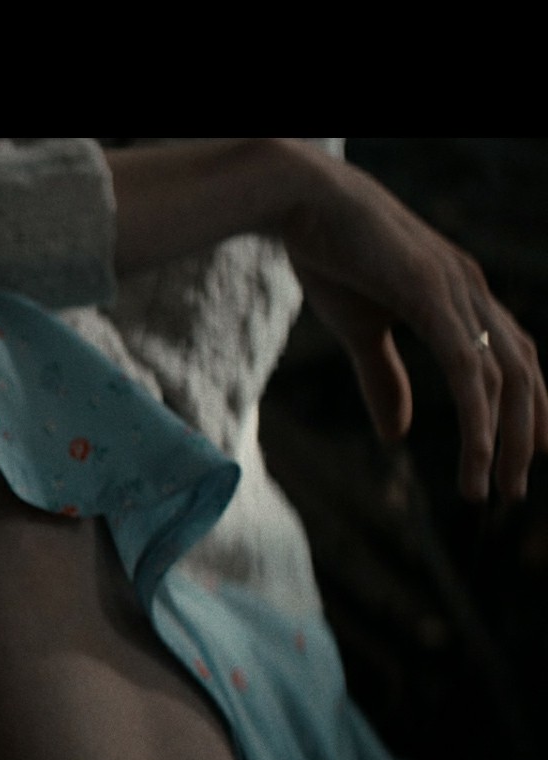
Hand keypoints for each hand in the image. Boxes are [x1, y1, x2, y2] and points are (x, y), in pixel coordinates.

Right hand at [282, 147, 547, 501]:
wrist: (302, 201)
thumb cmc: (328, 254)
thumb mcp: (358, 329)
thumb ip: (384, 380)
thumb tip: (399, 437)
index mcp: (460, 295)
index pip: (513, 358)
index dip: (528, 407)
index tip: (524, 455)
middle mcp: (473, 292)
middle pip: (523, 375)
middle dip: (525, 436)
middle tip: (513, 490)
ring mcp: (459, 292)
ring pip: (504, 379)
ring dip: (504, 439)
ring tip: (492, 486)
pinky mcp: (433, 297)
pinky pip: (469, 368)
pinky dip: (479, 416)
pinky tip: (479, 453)